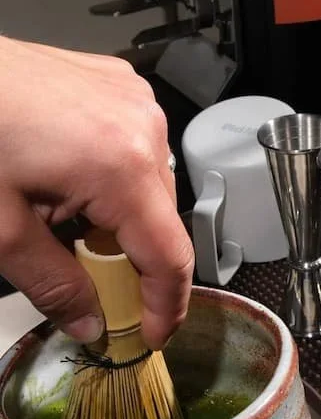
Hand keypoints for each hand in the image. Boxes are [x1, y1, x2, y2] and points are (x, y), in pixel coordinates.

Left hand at [0, 36, 193, 348]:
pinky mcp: (120, 84)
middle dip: (132, 259)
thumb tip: (88, 322)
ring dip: (121, 214)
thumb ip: (52, 284)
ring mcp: (135, 99)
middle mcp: (143, 126)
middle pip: (162, 219)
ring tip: (65, 216)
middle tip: (88, 279)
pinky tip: (71, 178)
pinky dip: (114, 175)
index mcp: (122, 166)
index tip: (152, 334)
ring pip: (151, 182)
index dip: (167, 306)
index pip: (170, 256)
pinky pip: (137, 144)